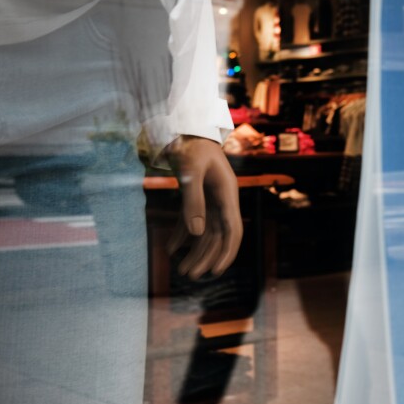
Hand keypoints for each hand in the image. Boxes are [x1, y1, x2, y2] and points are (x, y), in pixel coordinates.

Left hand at [165, 136, 242, 278]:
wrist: (186, 127)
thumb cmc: (190, 146)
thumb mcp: (189, 172)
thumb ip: (192, 201)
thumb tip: (196, 235)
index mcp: (227, 194)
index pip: (233, 231)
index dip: (227, 253)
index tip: (216, 272)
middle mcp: (222, 200)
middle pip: (218, 236)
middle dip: (206, 257)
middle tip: (189, 275)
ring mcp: (211, 199)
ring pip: (205, 233)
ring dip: (195, 251)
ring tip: (181, 270)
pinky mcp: (198, 197)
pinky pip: (192, 222)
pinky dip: (182, 236)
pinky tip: (170, 249)